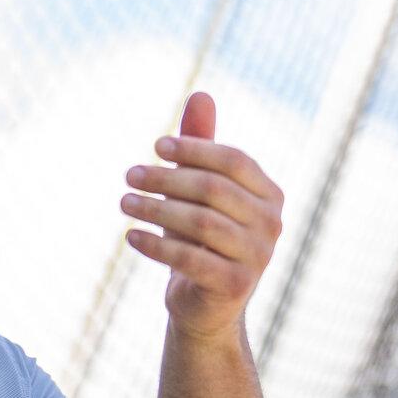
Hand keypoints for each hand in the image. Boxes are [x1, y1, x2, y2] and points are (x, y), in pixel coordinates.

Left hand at [121, 92, 284, 346]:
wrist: (206, 304)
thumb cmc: (201, 237)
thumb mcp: (198, 189)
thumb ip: (201, 145)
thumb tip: (201, 93)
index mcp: (270, 194)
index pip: (234, 160)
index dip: (194, 148)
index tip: (155, 146)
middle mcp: (272, 224)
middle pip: (214, 189)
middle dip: (167, 179)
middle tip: (129, 175)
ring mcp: (258, 257)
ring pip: (202, 223)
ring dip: (156, 209)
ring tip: (124, 201)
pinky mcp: (235, 286)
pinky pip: (191, 259)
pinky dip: (157, 245)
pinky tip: (130, 236)